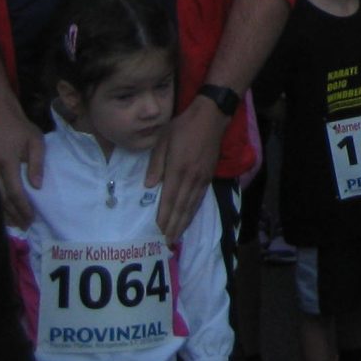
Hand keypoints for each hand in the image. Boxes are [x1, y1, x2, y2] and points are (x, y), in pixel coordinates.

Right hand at [0, 91, 45, 225]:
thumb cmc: (16, 125)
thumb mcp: (34, 139)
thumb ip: (37, 162)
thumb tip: (37, 187)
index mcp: (7, 162)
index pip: (16, 192)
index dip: (23, 208)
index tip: (31, 220)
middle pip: (2, 200)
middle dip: (13, 215)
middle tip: (24, 227)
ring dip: (3, 213)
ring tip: (14, 224)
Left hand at [149, 96, 228, 237]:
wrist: (211, 117)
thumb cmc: (183, 126)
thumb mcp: (162, 140)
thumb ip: (156, 164)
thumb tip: (149, 187)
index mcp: (178, 169)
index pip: (169, 199)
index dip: (163, 217)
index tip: (156, 232)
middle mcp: (192, 178)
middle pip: (181, 207)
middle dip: (173, 226)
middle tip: (166, 243)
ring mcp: (202, 178)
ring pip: (192, 206)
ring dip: (183, 223)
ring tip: (176, 237)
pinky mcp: (208, 177)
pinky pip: (199, 199)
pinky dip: (193, 212)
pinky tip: (188, 219)